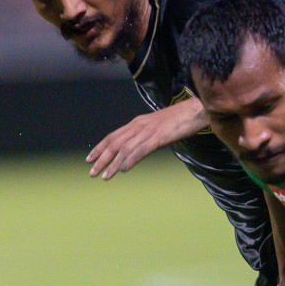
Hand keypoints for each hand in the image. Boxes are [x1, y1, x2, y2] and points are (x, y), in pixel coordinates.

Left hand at [87, 98, 207, 179]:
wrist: (195, 110)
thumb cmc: (179, 120)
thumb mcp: (157, 127)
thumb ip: (145, 137)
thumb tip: (136, 150)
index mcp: (137, 123)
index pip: (112, 136)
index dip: (99, 147)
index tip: (90, 159)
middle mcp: (139, 126)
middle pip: (114, 143)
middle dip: (101, 158)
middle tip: (92, 172)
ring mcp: (148, 131)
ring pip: (125, 148)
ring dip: (113, 163)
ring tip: (105, 176)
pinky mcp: (159, 136)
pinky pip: (141, 149)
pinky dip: (130, 160)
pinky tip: (124, 169)